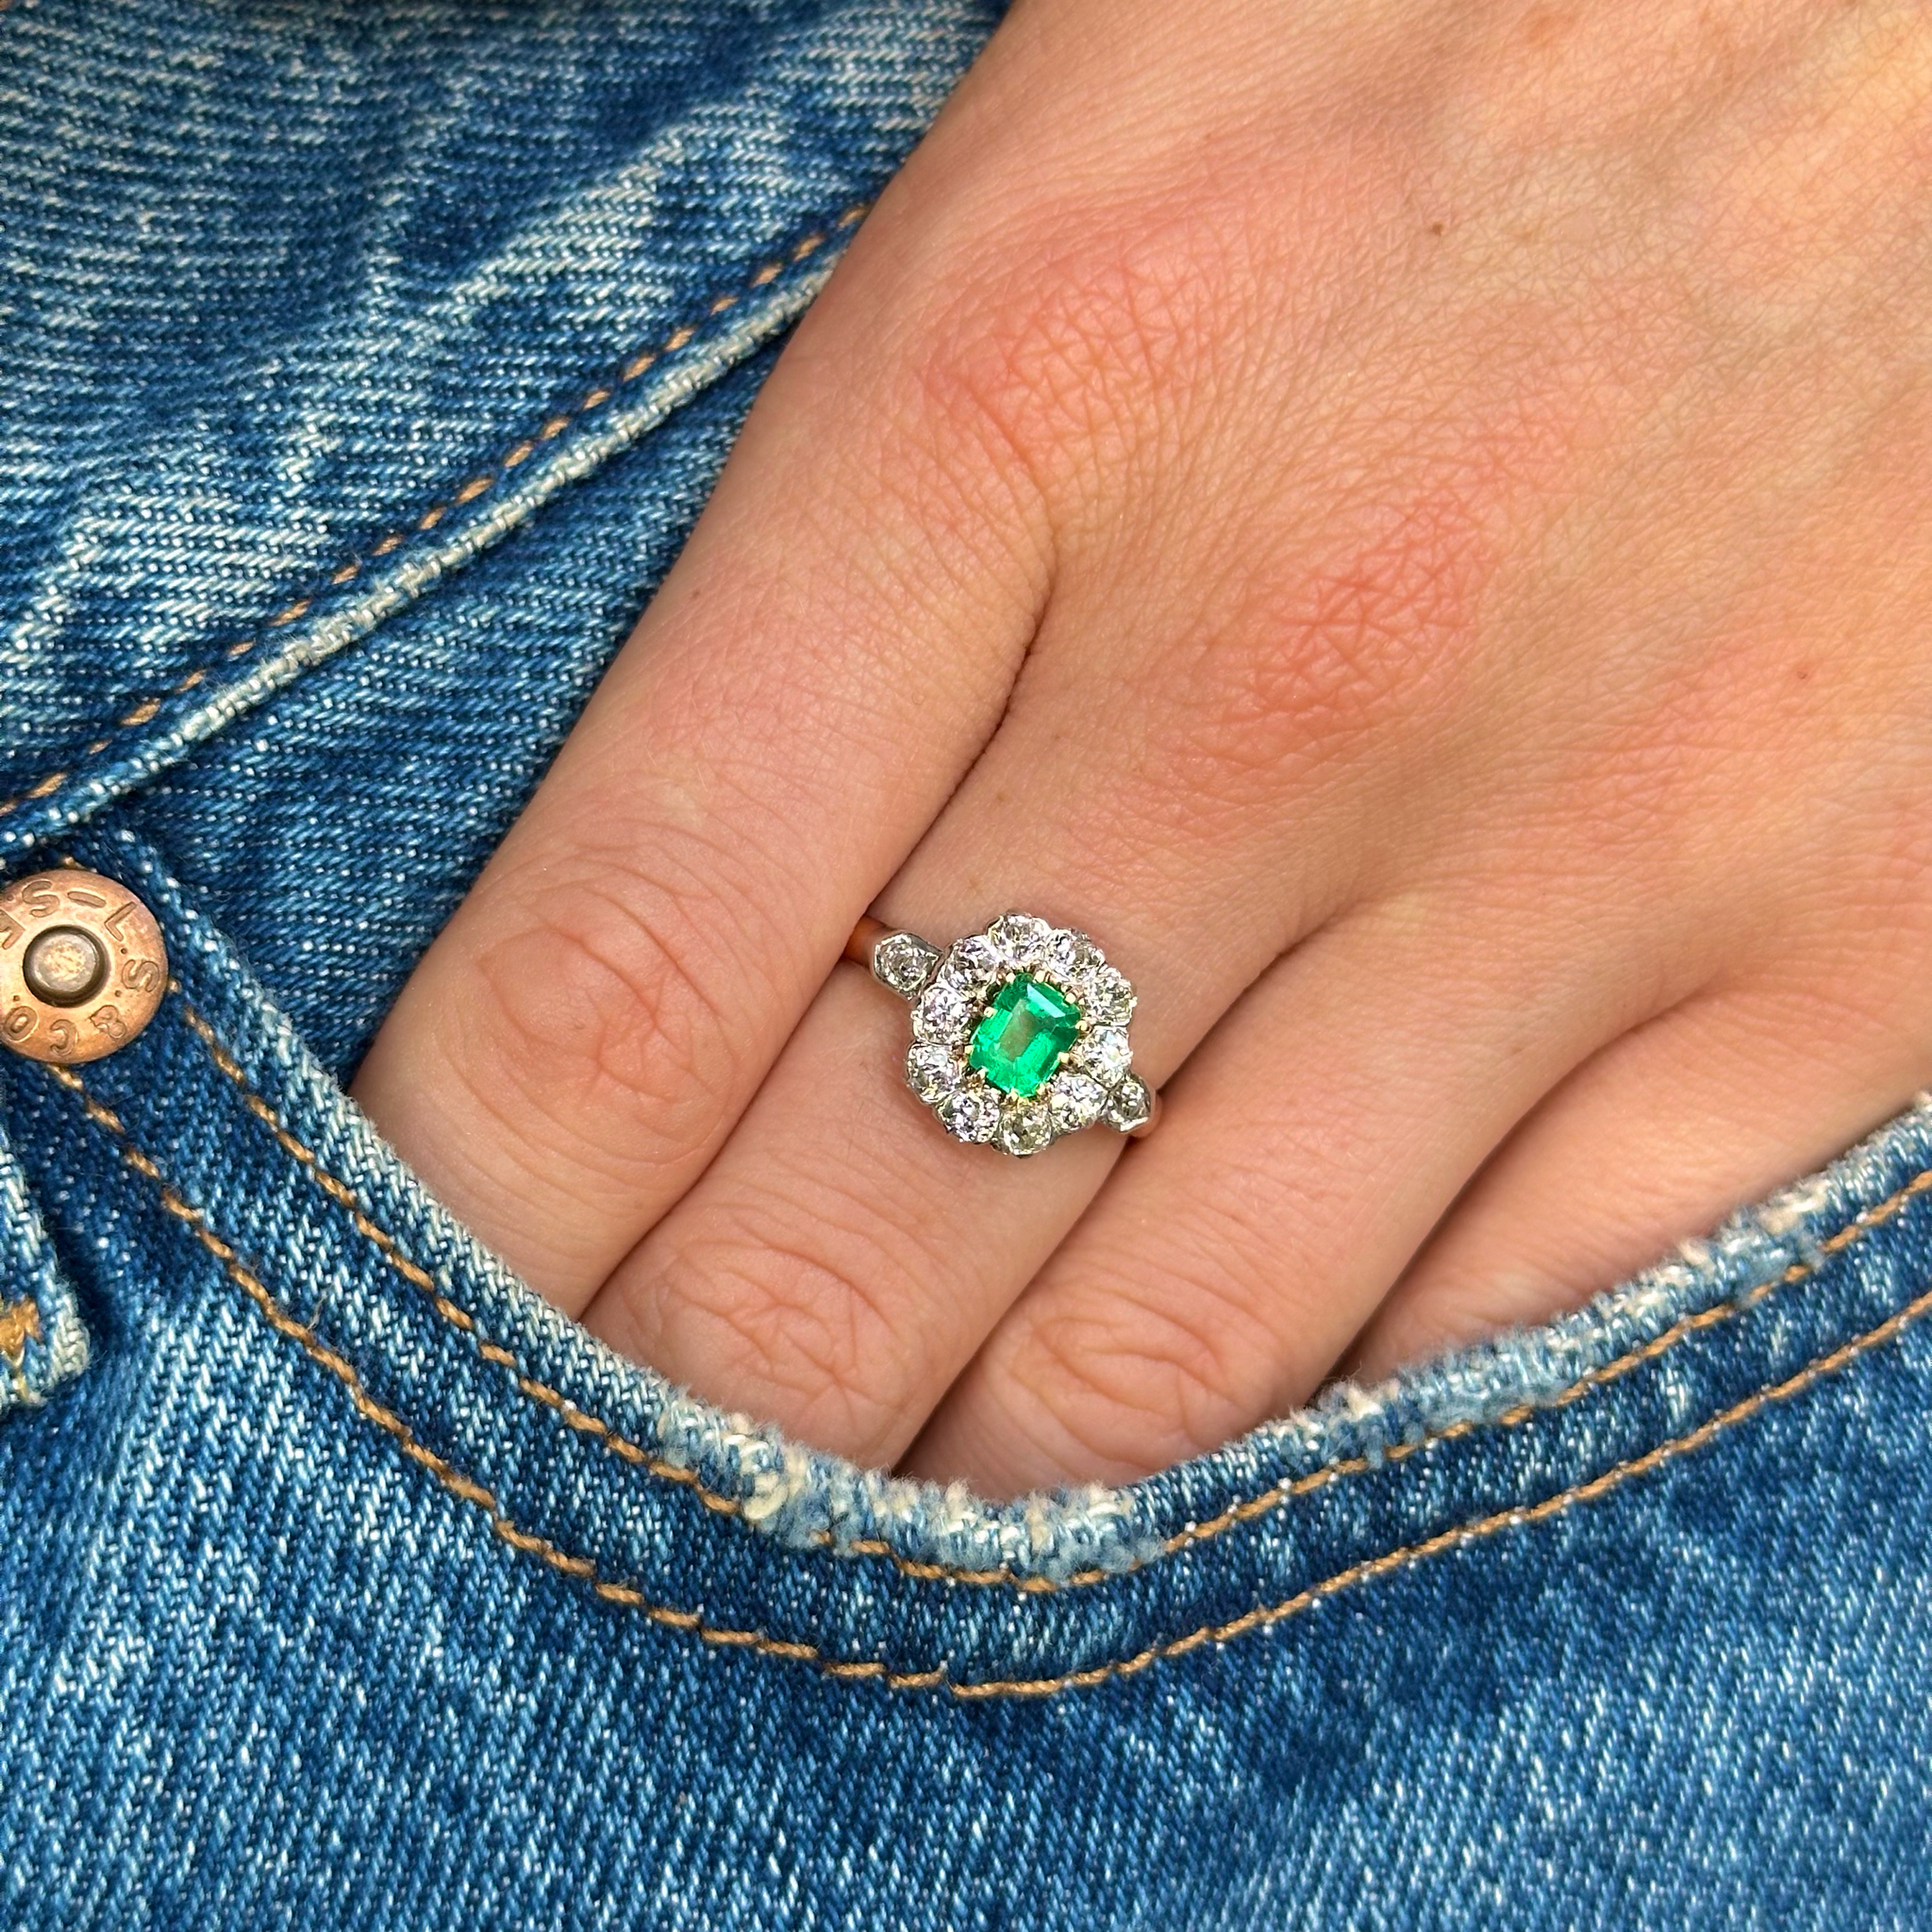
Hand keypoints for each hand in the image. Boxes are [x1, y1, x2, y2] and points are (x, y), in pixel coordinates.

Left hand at [352, 0, 1931, 1494]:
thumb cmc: (1468, 18)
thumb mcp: (1070, 160)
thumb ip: (840, 540)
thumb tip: (680, 894)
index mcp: (1023, 397)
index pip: (624, 962)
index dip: (472, 1218)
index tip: (430, 1314)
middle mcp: (1291, 664)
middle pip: (853, 1226)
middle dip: (697, 1409)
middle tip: (640, 1465)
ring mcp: (1591, 832)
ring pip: (1174, 1353)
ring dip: (984, 1481)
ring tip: (898, 1490)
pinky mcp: (1855, 947)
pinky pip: (1511, 1328)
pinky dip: (1328, 1418)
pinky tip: (1235, 1398)